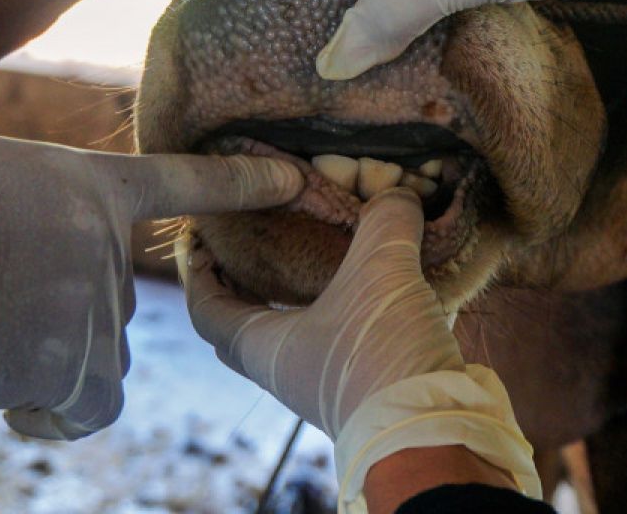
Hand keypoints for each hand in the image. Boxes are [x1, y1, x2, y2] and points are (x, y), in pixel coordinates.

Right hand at [0, 129, 302, 439]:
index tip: (293, 183)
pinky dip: (55, 414)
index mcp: (87, 183)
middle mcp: (107, 244)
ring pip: (101, 355)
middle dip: (66, 315)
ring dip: (54, 363)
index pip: (184, 184)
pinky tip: (17, 407)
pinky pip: (87, 404)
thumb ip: (33, 218)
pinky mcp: (62, 362)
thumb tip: (34, 273)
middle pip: (114, 301)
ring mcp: (91, 303)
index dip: (242, 186)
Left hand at [183, 188, 540, 509]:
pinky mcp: (358, 391)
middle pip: (242, 328)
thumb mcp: (381, 267)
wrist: (430, 431)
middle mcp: (283, 371)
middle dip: (240, 289)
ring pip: (289, 338)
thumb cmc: (380, 352)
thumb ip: (385, 220)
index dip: (196, 272)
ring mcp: (320, 386)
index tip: (199, 238)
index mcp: (262, 346)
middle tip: (249, 248)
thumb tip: (395, 194)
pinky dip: (335, 316)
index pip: (206, 309)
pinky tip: (364, 294)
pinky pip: (331, 346)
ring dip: (292, 303)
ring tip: (310, 262)